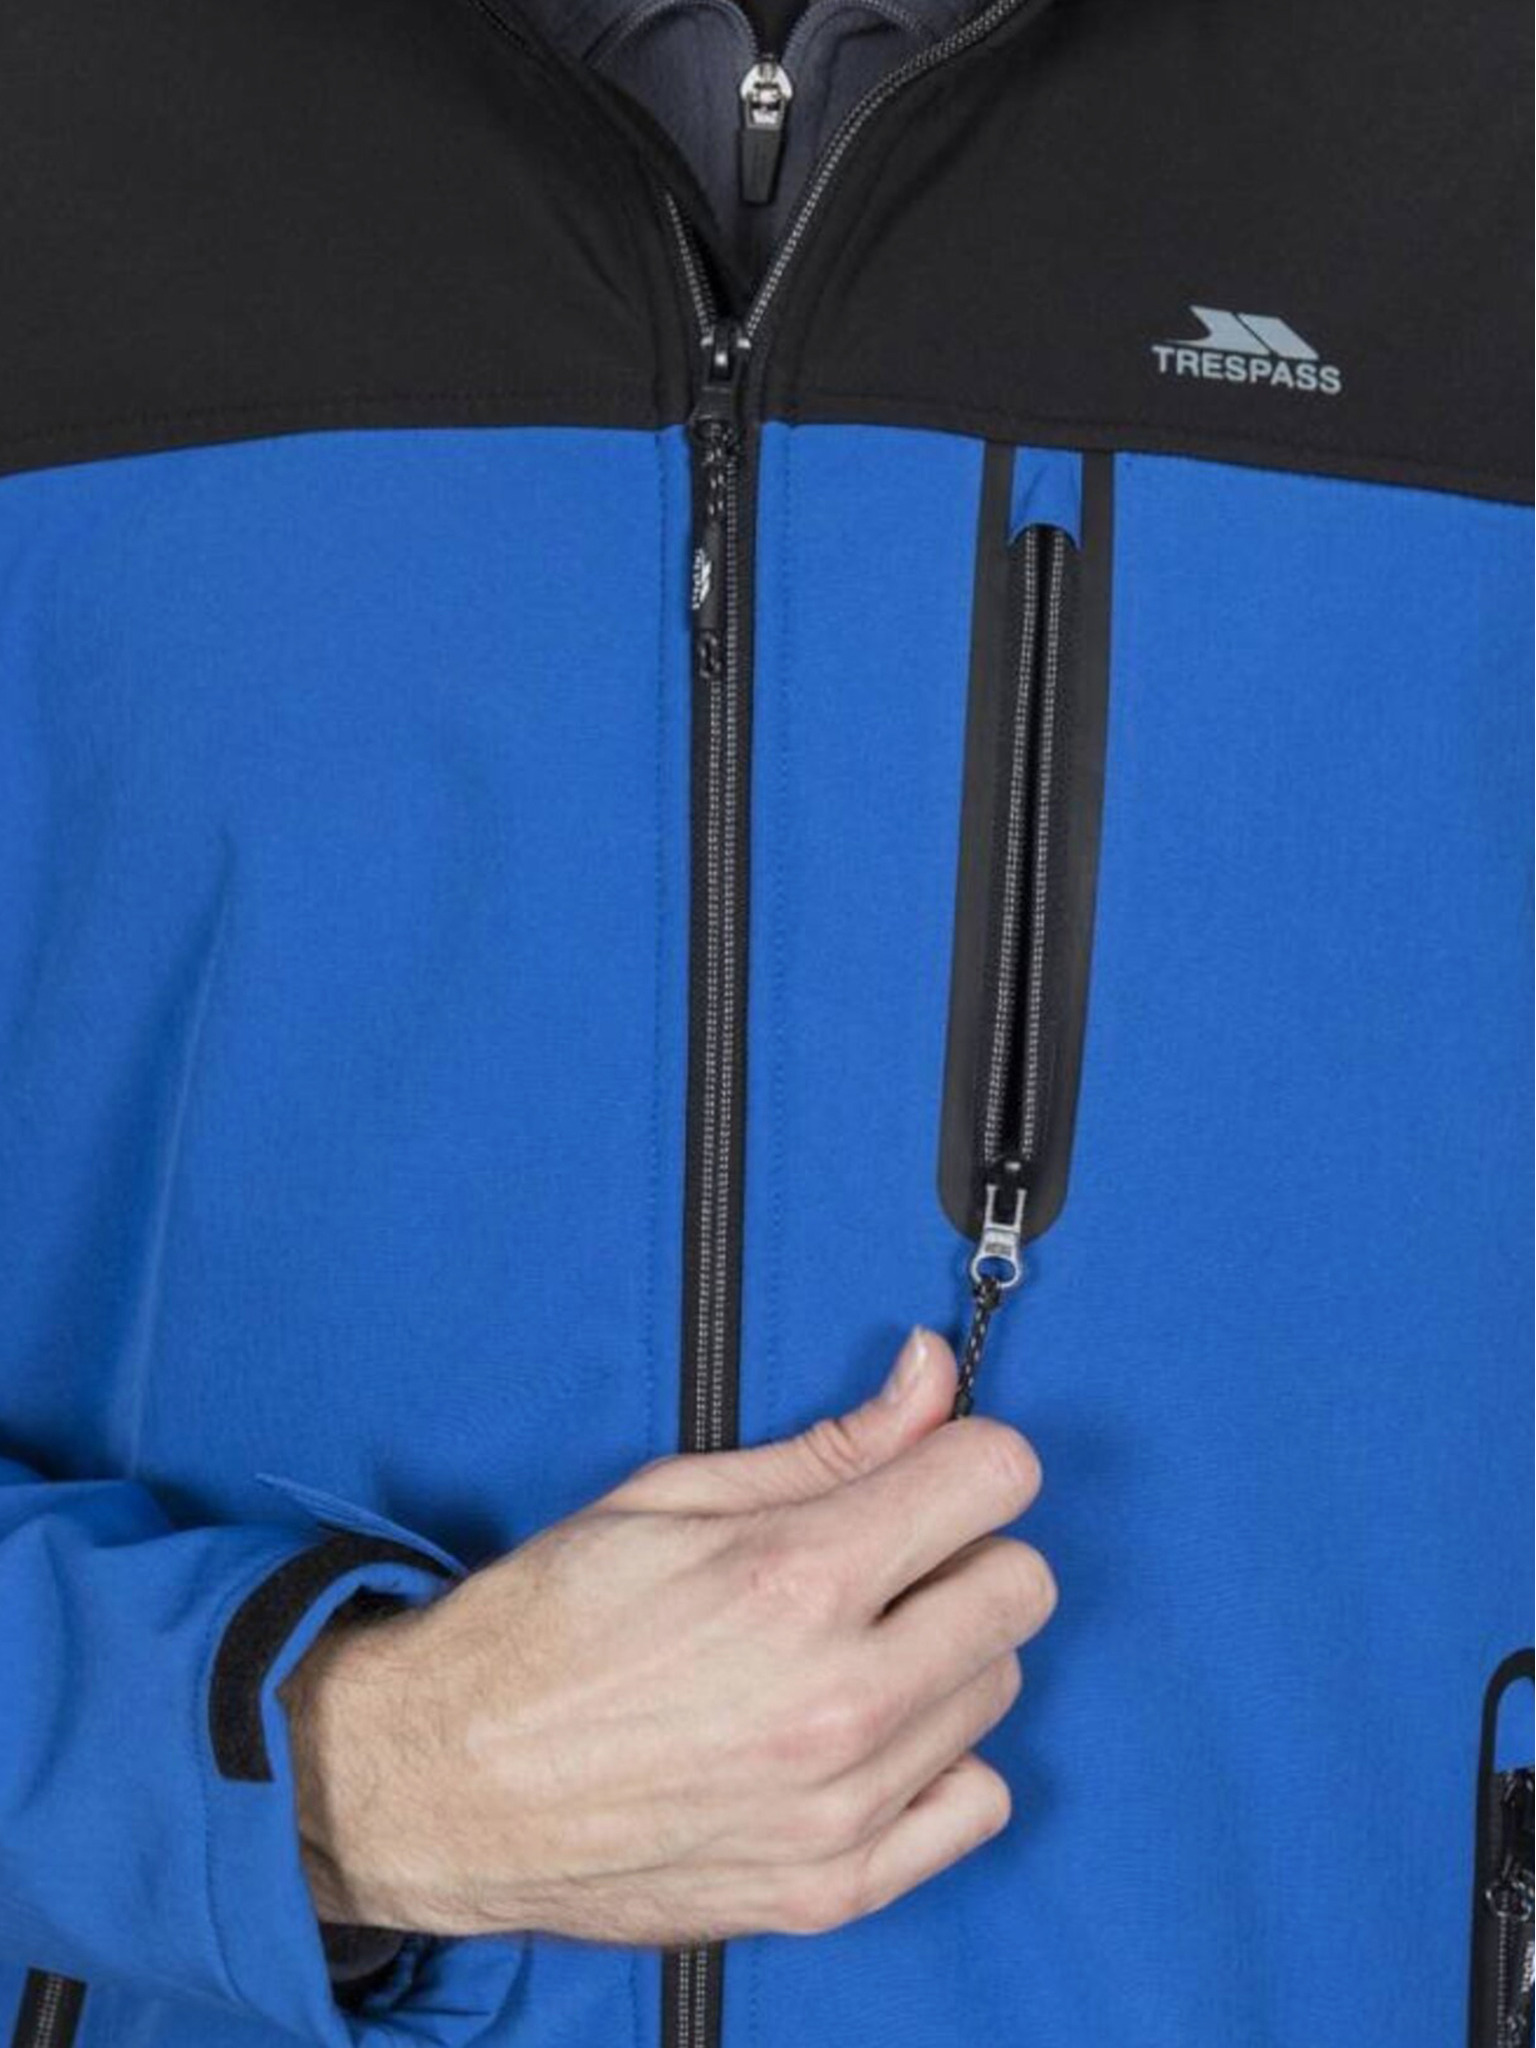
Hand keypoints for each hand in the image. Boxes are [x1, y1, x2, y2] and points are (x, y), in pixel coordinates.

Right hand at [282, 1329, 1054, 1944]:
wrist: (444, 1787)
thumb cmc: (544, 1633)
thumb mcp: (673, 1497)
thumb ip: (831, 1443)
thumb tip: (928, 1377)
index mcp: (793, 1578)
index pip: (997, 1478)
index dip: (969, 1456)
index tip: (939, 1471)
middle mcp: (836, 1698)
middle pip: (1021, 1587)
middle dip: (964, 1552)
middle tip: (886, 1560)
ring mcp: (841, 1807)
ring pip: (999, 1690)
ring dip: (942, 1656)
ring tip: (848, 1650)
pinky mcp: (833, 1888)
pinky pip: (977, 1803)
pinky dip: (938, 1762)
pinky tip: (866, 1736)